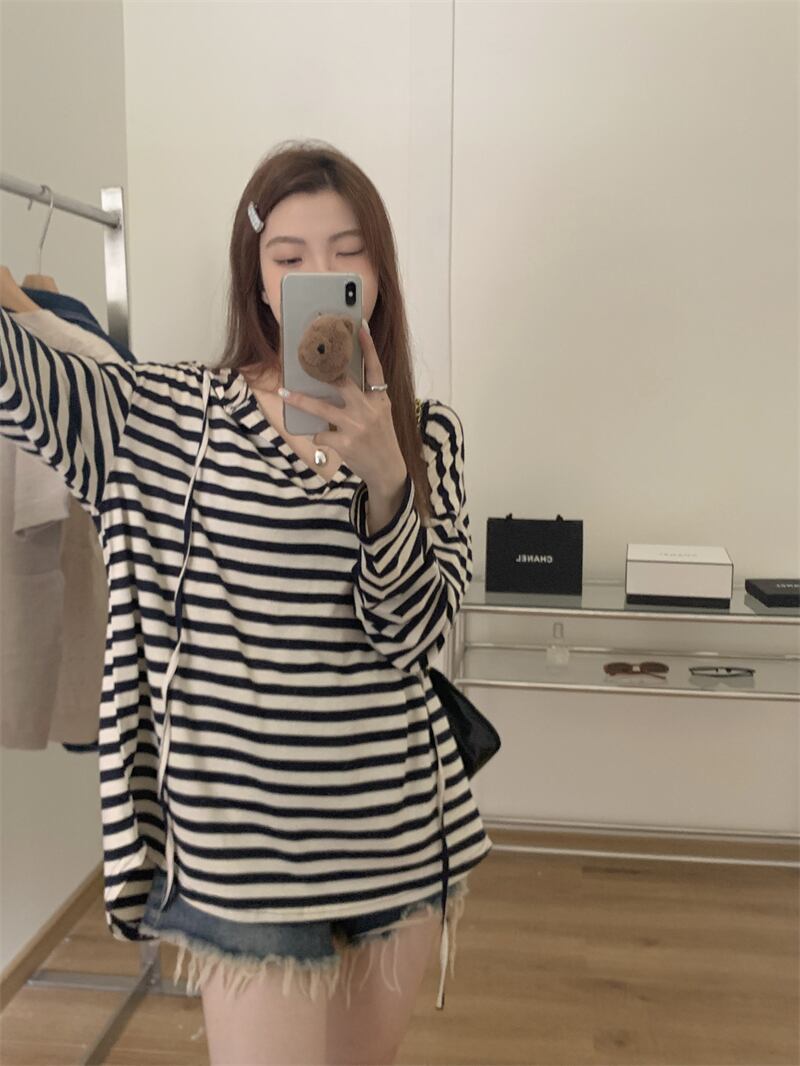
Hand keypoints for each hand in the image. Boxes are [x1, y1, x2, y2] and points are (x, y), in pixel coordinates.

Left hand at [280, 322, 406, 490]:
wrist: (388, 471)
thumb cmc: (381, 440)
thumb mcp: (381, 415)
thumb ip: (366, 398)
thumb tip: (338, 382)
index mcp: (380, 400)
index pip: (375, 369)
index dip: (368, 348)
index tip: (360, 327)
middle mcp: (369, 410)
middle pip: (342, 383)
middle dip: (323, 370)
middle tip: (307, 356)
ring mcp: (356, 427)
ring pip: (321, 408)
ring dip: (300, 400)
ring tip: (284, 392)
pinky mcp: (345, 444)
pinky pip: (321, 435)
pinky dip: (318, 437)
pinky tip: (322, 440)